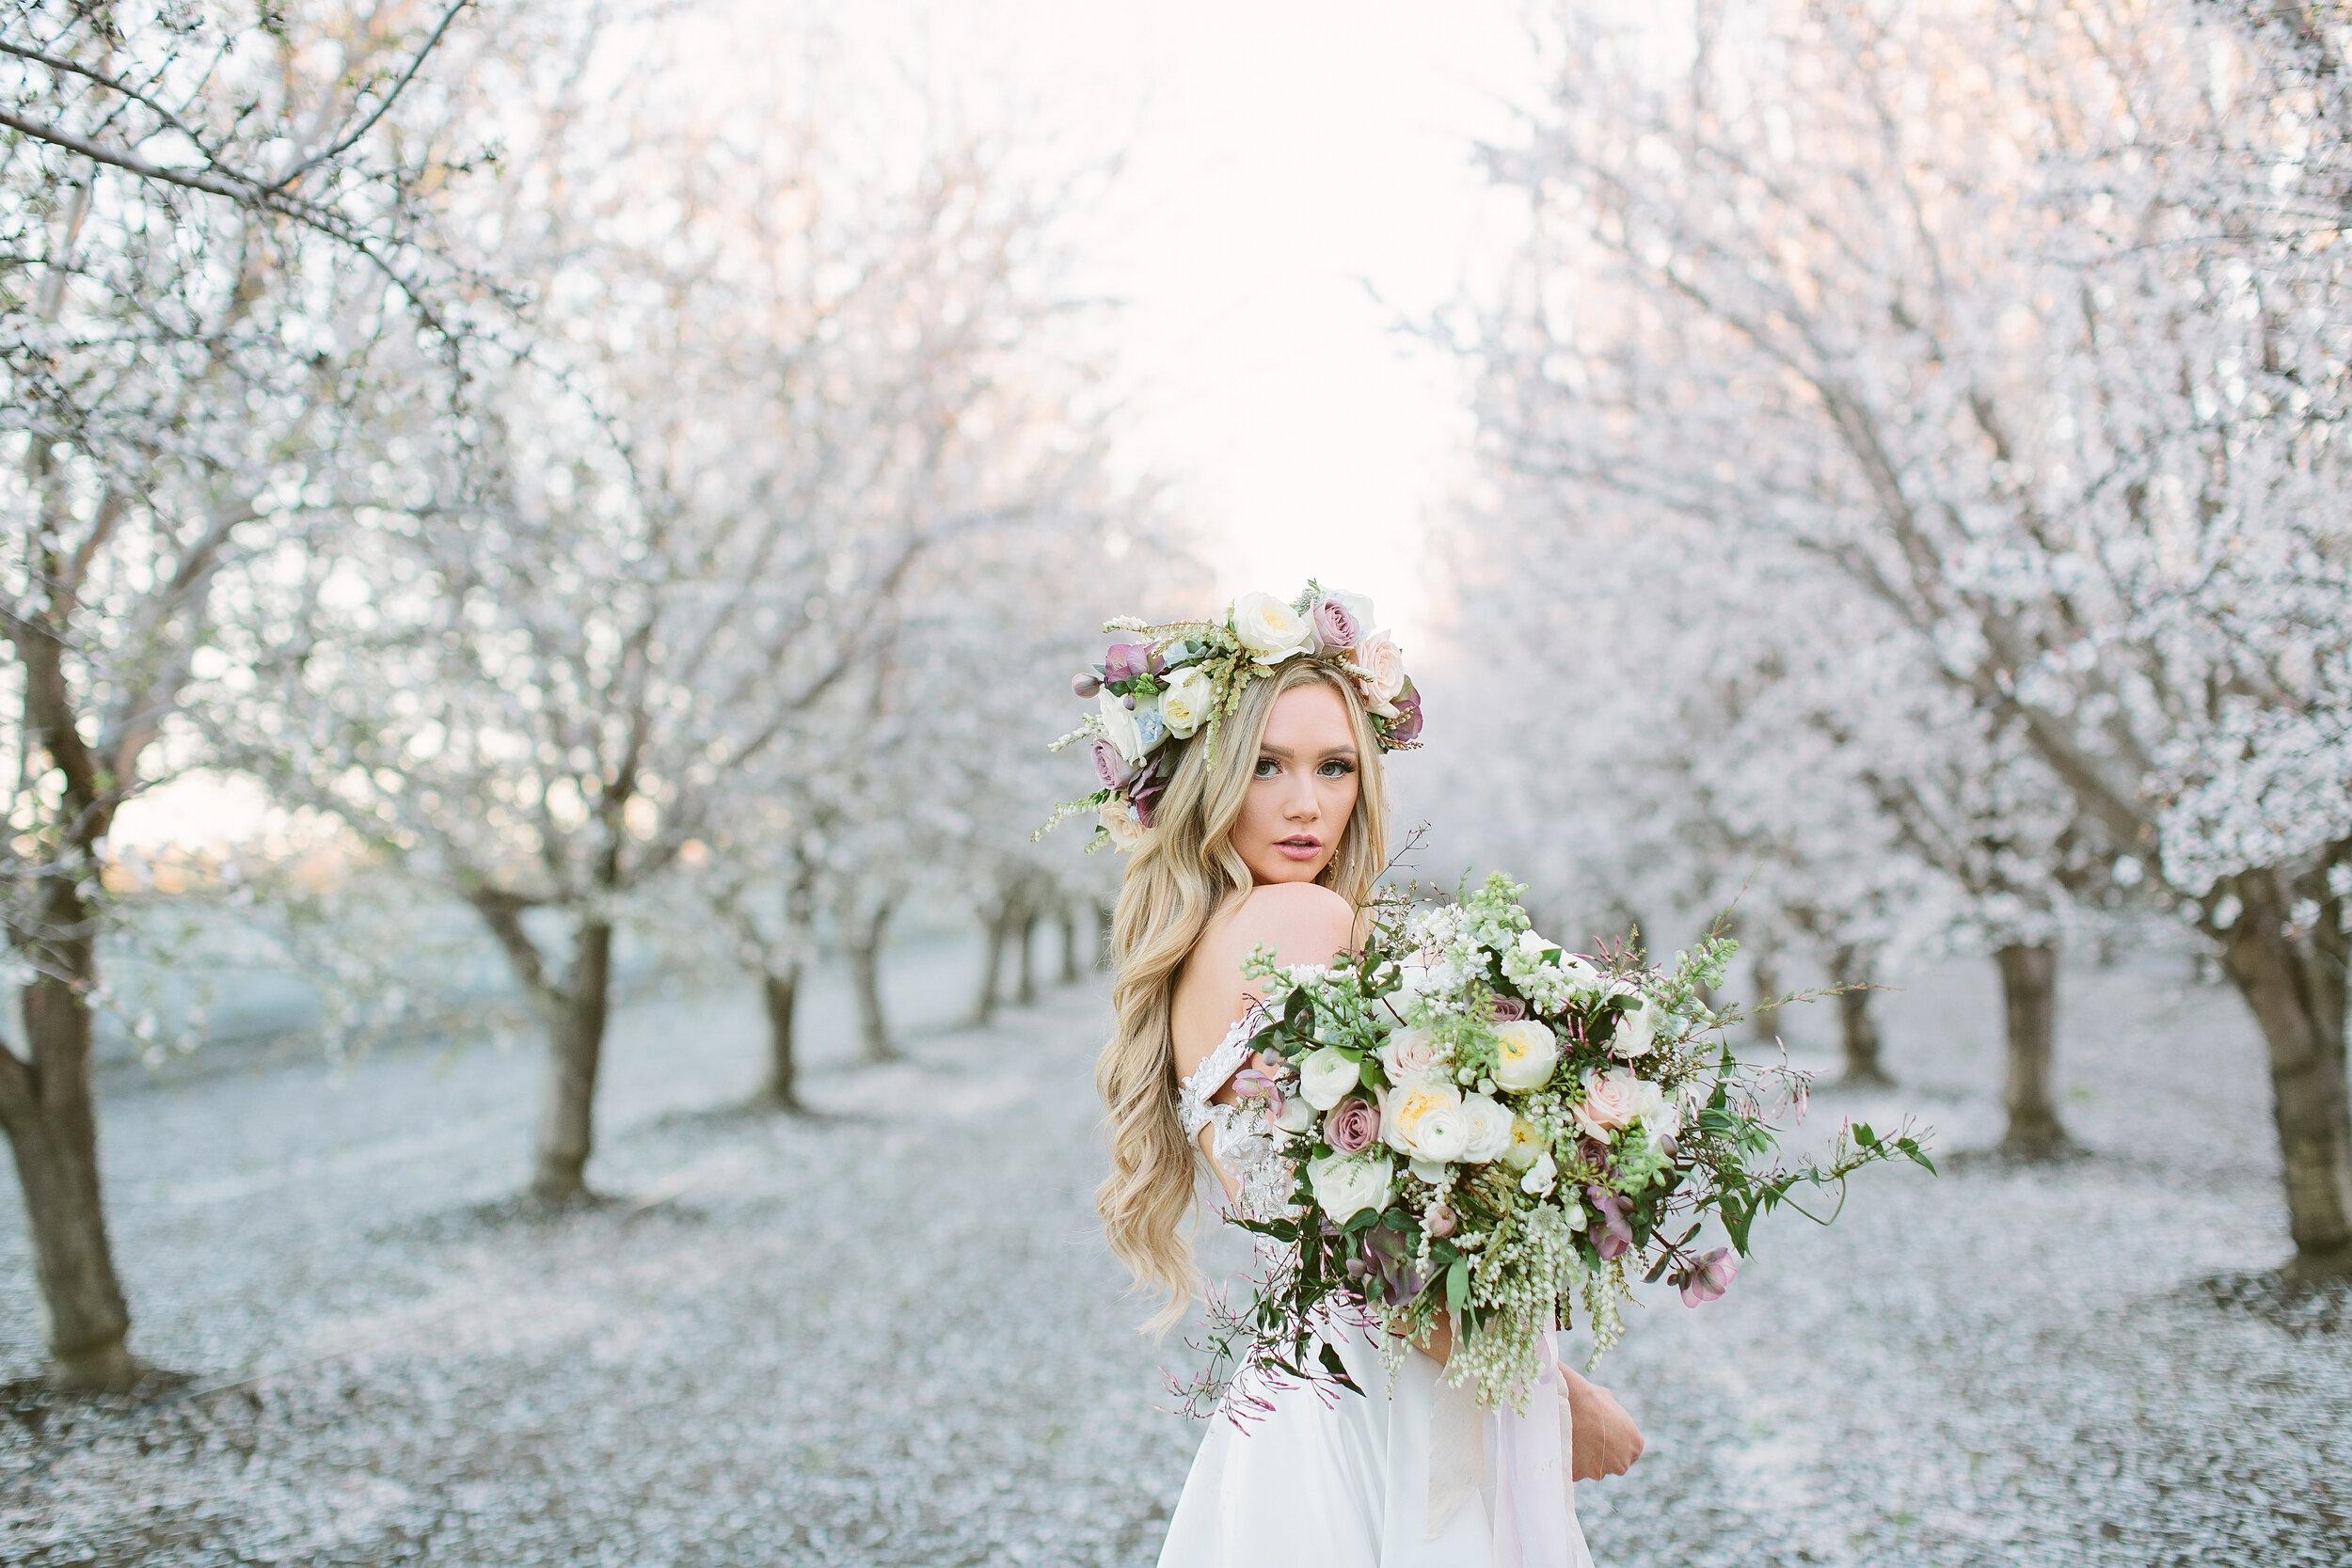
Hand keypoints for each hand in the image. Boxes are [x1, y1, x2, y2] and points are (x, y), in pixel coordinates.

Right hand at [1560, 1364, 1642, 1479]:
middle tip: (1586, 1437)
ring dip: (1585, 1458)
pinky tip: (1565, 1442)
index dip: (1614, 1445)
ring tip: (1574, 1436)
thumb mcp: (1612, 1405)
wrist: (1571, 1404)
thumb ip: (1615, 1420)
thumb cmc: (1592, 1399)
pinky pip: (1574, 1469)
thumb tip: (1607, 1419)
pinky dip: (1569, 1459)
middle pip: (1612, 1464)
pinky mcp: (1580, 1474)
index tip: (1602, 1437)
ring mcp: (1602, 1471)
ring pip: (1593, 1468)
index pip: (1627, 1453)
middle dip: (1601, 1455)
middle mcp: (1622, 1463)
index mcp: (1635, 1446)